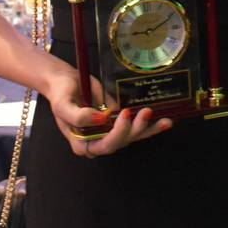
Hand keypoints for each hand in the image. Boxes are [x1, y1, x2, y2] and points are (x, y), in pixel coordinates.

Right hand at [44, 74, 171, 157]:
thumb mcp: (63, 104)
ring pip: (132, 137)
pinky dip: (150, 125)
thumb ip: (78, 116)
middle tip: (146, 112)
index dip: (117, 134)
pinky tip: (165, 122)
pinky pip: (135, 126)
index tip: (124, 114)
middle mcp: (98, 141)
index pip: (104, 146)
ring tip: (165, 121)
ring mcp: (110, 132)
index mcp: (82, 143)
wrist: (66, 81)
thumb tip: (100, 119)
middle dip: (136, 129)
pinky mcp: (119, 121)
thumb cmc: (61, 94)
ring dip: (148, 130)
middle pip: (121, 142)